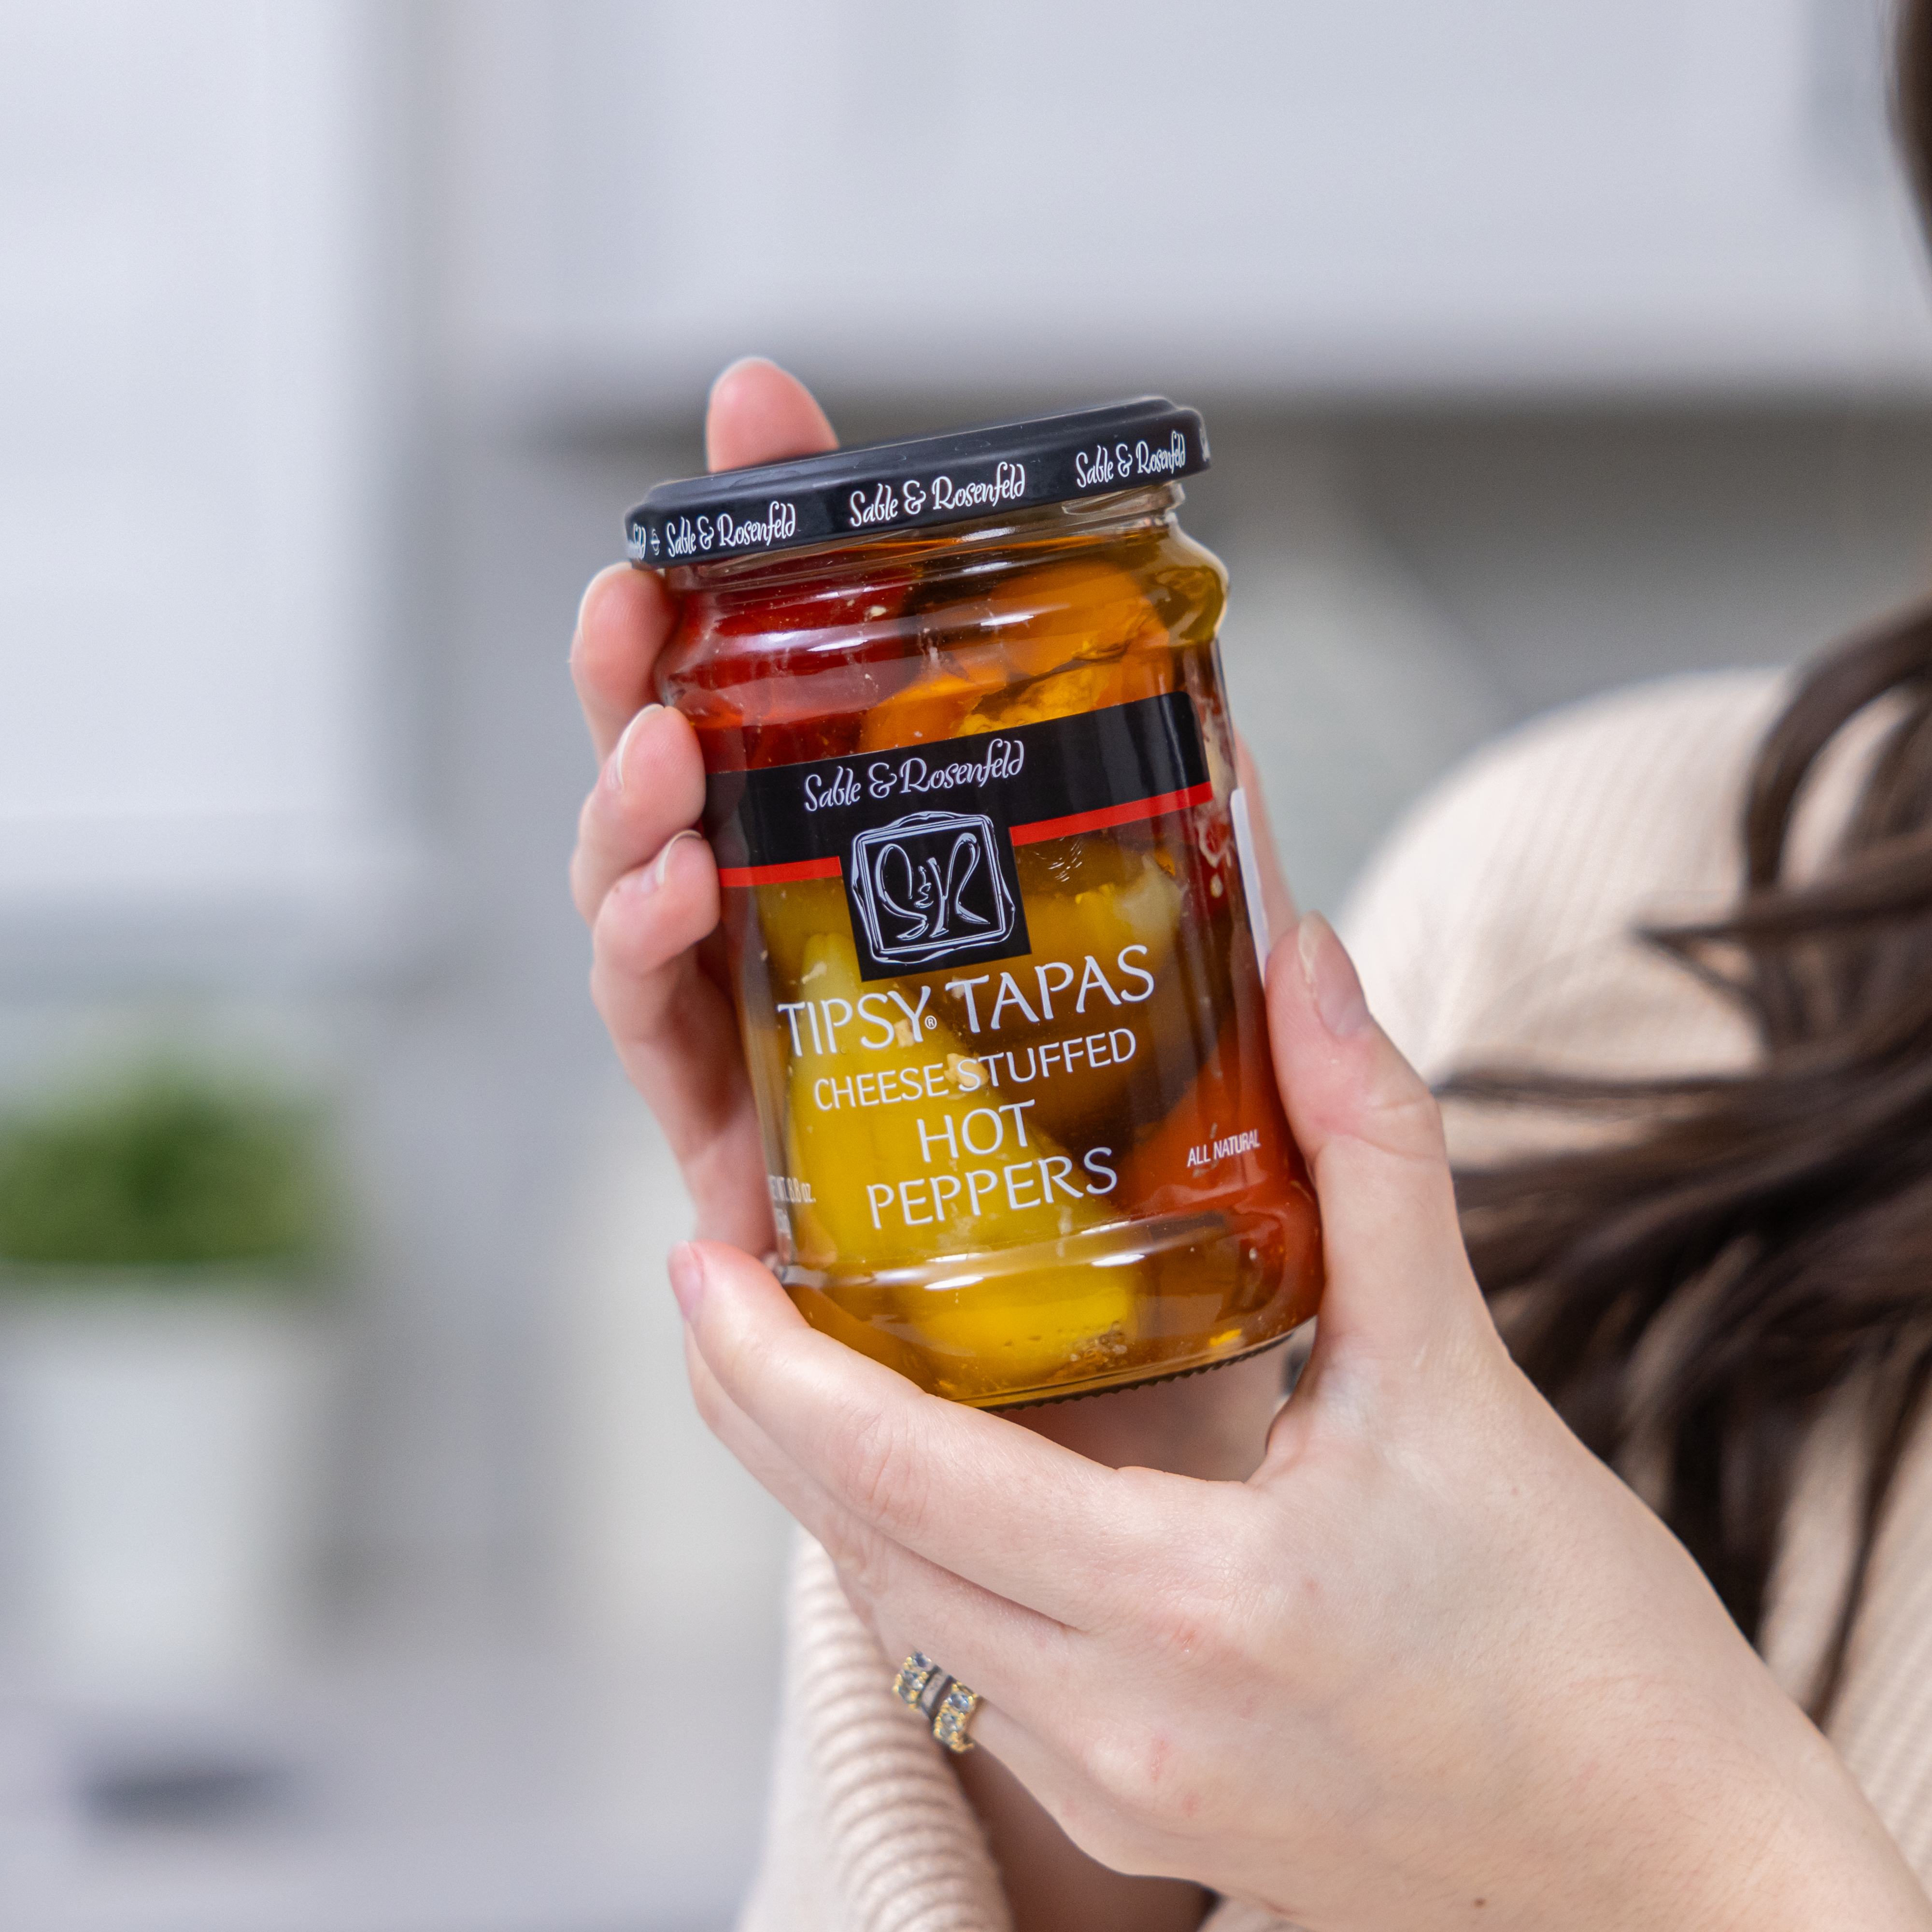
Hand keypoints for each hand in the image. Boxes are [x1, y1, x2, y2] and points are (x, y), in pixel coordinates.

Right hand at [567, 357, 1287, 1468]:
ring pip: (653, 917)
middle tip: (650, 585)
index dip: (780, 569)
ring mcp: (770, 1083)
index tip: (764, 423)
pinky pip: (674, 1069)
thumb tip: (1281, 846)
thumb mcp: (1222, 1079)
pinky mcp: (750, 1195)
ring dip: (635, 816)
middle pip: (699, 797)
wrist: (1132, 1448)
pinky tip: (671, 901)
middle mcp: (816, 985)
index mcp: (909, 920)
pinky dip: (652, 980)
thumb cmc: (1166, 1250)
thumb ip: (1250, 980)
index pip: (823, 718)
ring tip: (669, 754)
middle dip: (651, 671)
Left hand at [666, 915, 1931, 1928]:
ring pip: (904, 1613)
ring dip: (835, 1485)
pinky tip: (940, 1476)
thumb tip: (1308, 968)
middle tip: (718, 1283)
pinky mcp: (1139, 1822)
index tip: (695, 1261)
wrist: (1670, 1880)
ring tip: (806, 1356)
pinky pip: (972, 1671)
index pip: (895, 1472)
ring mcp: (1120, 1791)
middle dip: (761, 1410)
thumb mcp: (1468, 1379)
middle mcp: (1121, 1722)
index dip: (765, 1364)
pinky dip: (924, 1561)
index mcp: (1193, 1606)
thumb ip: (1374, 1157)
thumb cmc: (1587, 1644)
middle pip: (859, 1544)